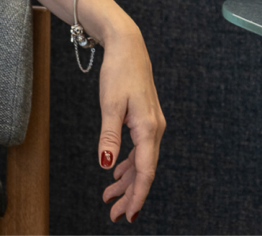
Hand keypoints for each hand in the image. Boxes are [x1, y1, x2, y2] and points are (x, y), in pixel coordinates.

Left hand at [96, 26, 165, 222]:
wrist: (128, 46)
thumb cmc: (118, 72)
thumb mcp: (109, 104)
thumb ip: (109, 136)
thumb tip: (106, 164)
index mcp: (149, 129)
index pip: (145, 172)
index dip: (136, 195)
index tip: (127, 214)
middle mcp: (155, 130)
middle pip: (144, 171)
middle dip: (129, 194)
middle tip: (113, 213)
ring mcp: (152, 125)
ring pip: (141, 161)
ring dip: (126, 180)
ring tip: (110, 197)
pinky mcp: (145, 120)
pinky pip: (139, 149)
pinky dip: (128, 163)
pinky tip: (117, 172)